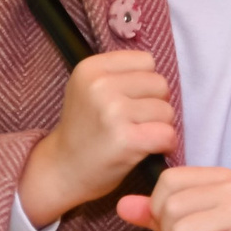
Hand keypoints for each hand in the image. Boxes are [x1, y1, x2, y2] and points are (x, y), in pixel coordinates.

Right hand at [17, 51, 175, 226]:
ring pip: (167, 110)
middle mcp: (100, 86)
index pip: (146, 61)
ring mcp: (113, 112)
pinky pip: (167, 134)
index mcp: (91, 68)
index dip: (145, 82)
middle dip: (155, 104)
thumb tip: (160, 75)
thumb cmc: (84, 129)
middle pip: (160, 84)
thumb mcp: (88, 89)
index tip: (131, 100)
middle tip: (137, 122)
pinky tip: (151, 149)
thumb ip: (119, 74)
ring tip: (139, 136)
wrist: (63, 169)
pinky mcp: (126, 140)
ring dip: (161, 126)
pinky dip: (166, 145)